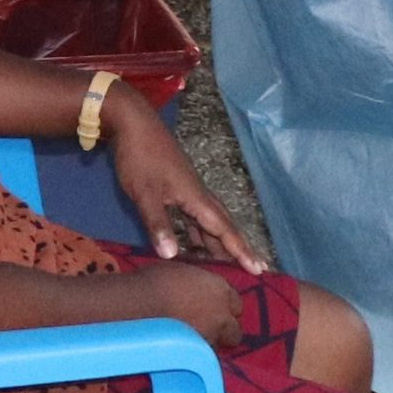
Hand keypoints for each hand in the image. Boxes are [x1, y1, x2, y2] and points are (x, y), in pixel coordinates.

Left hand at [105, 86, 263, 270]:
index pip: (224, 229)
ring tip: (228, 263)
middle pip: (223, 225)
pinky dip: (200, 232)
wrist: (133, 122)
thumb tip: (171, 256)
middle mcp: (198, 195)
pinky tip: (195, 242)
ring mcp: (188, 190)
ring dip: (219, 241)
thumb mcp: (145, 193)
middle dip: (238, 247)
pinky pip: (196, 216)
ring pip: (210, 221)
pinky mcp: (177, 187)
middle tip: (256, 269)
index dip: (240, 250)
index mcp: (196, 197)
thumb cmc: (140, 156)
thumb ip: (158, 224)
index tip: (258, 269)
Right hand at [147, 262, 243, 348]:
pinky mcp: (197, 352)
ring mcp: (211, 335)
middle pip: (235, 330)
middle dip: (224, 331)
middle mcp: (222, 314)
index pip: (236, 303)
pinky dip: (196, 352)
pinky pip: (202, 354)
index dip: (224, 308)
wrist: (140, 304)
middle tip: (207, 328)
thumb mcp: (183, 273)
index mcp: (219, 289)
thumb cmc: (155, 281)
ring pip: (218, 345)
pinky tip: (182, 346)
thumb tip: (197, 292)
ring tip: (191, 338)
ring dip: (209, 342)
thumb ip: (198, 286)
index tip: (213, 309)